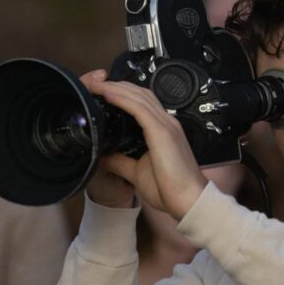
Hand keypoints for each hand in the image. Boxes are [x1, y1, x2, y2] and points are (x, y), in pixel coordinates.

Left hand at [80, 70, 207, 219]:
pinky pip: (139, 109)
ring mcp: (166, 125)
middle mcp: (166, 123)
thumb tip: (102, 156)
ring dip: (116, 88)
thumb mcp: (137, 173)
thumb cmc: (170, 189)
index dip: (122, 93)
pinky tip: (107, 94)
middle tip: (94, 83)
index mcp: (163, 131)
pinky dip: (122, 98)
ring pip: (139, 96)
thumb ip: (121, 162)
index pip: (142, 102)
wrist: (189, 201)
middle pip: (140, 93)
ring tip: (96, 84)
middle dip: (116, 85)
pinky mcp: (163, 132)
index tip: (101, 92)